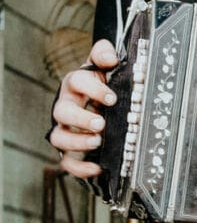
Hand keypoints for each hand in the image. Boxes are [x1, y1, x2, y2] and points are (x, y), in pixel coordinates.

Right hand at [48, 39, 118, 178]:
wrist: (98, 106)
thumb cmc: (101, 86)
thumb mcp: (103, 68)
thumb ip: (104, 55)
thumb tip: (110, 57)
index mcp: (75, 85)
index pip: (76, 81)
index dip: (92, 88)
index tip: (111, 98)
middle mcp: (66, 107)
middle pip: (62, 112)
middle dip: (80, 119)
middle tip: (100, 124)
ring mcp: (65, 130)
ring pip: (59, 138)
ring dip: (77, 142)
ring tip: (97, 142)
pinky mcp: (70, 151)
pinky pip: (68, 162)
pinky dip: (80, 167)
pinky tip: (97, 168)